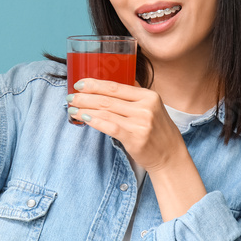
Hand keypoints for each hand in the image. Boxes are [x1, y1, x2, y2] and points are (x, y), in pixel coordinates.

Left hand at [67, 77, 188, 172]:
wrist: (170, 156)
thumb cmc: (157, 132)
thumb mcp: (152, 108)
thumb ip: (134, 95)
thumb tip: (110, 84)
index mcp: (149, 96)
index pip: (116, 86)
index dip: (95, 84)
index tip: (80, 84)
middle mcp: (146, 107)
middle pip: (108, 99)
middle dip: (85, 97)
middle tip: (71, 96)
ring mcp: (141, 123)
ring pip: (106, 112)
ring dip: (85, 109)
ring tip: (72, 108)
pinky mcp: (135, 138)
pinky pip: (109, 126)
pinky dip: (94, 121)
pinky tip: (83, 118)